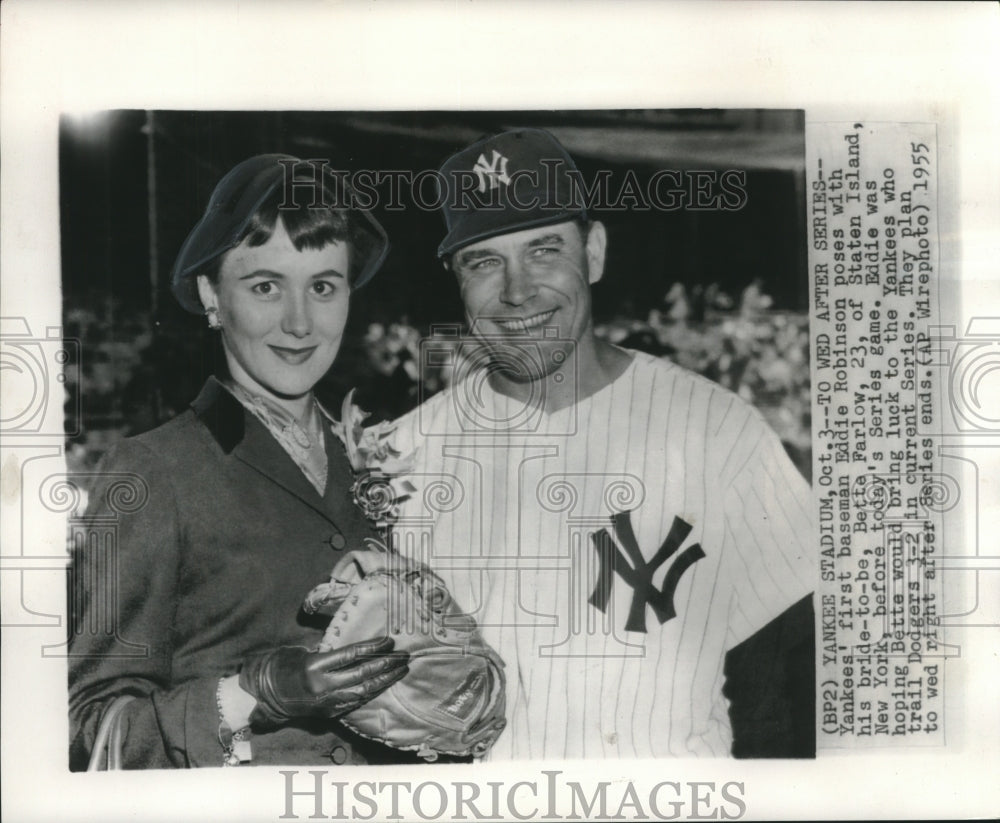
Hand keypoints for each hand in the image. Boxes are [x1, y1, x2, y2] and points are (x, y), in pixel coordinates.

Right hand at [239, 637, 407, 727]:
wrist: (266, 695)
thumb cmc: (284, 665)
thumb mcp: (304, 651)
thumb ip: (329, 651)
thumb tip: (356, 647)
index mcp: (315, 665)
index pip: (352, 654)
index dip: (373, 647)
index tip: (390, 641)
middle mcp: (323, 685)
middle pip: (363, 673)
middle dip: (386, 664)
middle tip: (403, 656)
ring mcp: (327, 702)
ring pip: (364, 691)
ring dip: (385, 680)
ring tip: (401, 670)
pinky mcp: (329, 713)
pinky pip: (356, 702)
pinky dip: (372, 692)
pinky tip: (384, 684)